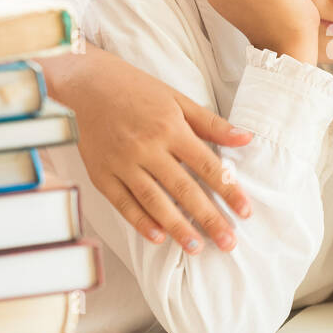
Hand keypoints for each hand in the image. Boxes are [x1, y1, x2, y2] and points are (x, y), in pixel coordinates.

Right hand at [37, 45, 252, 252]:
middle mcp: (147, 148)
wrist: (87, 83)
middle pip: (183, 189)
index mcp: (170, 128)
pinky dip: (140, 222)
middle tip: (228, 243)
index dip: (228, 190)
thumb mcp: (177, 99)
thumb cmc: (137, 89)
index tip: (245, 212)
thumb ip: (211, 123)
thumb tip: (245, 138)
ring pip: (154, 201)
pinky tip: (158, 237)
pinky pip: (123, 203)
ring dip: (177, 228)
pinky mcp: (101, 173)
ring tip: (197, 248)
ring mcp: (122, 163)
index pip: (207, 165)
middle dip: (208, 218)